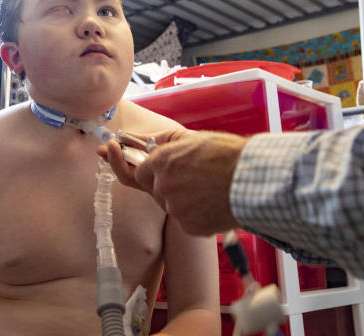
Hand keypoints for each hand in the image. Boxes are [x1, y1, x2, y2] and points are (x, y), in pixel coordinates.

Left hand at [99, 129, 248, 235]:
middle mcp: (162, 186)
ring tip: (210, 187)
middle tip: (192, 177)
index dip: (130, 166)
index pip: (136, 171)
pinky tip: (213, 202)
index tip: (112, 156)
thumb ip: (162, 141)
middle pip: (154, 189)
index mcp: (161, 162)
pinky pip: (186, 220)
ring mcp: (174, 208)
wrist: (251, 180)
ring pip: (172, 205)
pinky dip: (196, 213)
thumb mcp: (190, 138)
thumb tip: (140, 142)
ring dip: (184, 198)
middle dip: (167, 183)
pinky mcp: (188, 226)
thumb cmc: (225, 154)